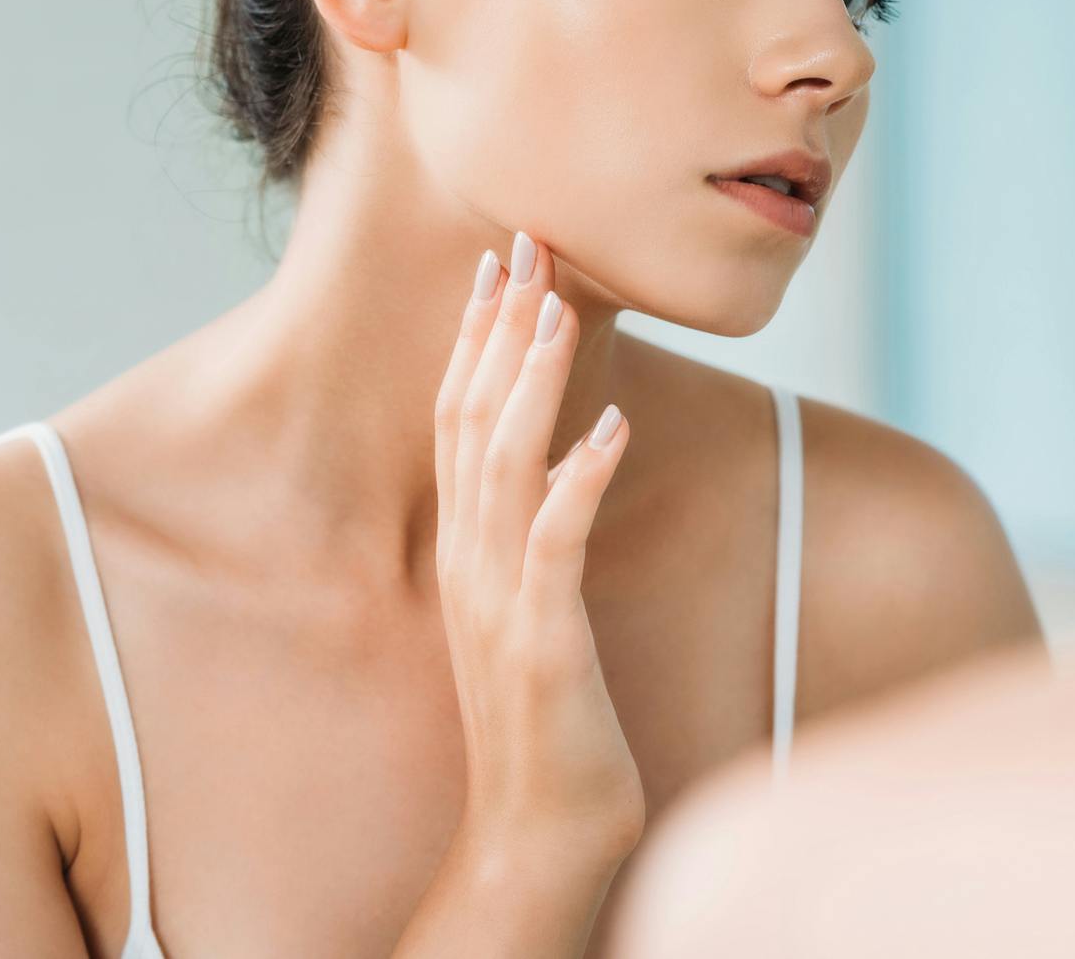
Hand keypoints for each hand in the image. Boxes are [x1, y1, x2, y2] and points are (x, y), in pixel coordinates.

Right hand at [433, 232, 643, 873]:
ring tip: (560, 307)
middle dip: (499, 330)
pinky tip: (614, 427)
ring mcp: (499, 600)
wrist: (539, 829)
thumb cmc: (548, 720)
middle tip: (526, 245)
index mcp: (466, 549)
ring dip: (532, 380)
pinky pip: (557, 542)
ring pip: (504, 464)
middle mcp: (470, 562)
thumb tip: (563, 460)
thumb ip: (533, 536)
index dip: (477, 340)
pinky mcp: (541, 639)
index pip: (459, 421)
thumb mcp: (532, 609)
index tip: (500, 266)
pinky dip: (581, 477)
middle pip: (471, 421)